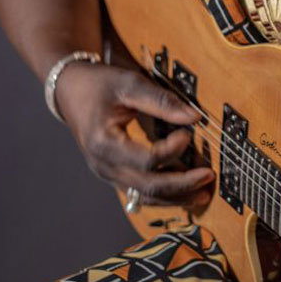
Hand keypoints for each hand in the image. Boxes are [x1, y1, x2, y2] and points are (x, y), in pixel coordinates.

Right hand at [55, 62, 213, 207]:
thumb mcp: (130, 84)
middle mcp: (103, 165)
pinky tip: (184, 192)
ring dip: (175, 197)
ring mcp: (107, 173)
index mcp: (103, 143)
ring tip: (203, 193)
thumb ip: (162, 101)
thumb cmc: (100, 85)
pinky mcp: (114, 173)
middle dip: (182, 185)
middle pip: (147, 186)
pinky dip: (163, 193)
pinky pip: (139, 191)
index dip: (173, 150)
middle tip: (209, 175)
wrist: (71, 90)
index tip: (189, 133)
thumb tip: (194, 117)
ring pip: (144, 196)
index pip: (147, 159)